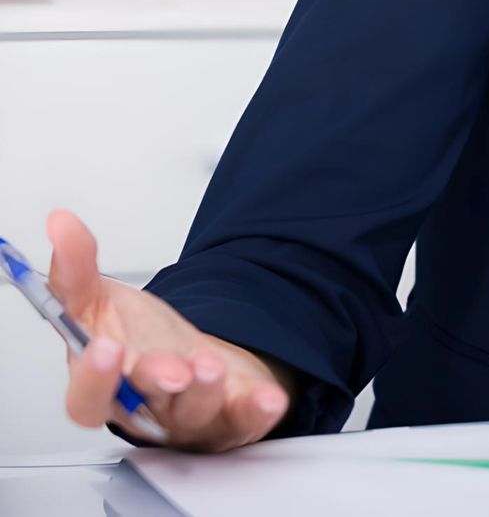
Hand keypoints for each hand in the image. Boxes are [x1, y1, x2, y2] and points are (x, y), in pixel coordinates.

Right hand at [47, 209, 293, 451]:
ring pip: (194, 414)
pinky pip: (247, 422)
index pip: (87, 400)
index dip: (93, 381)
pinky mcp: (234, 419)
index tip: (105, 347)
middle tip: (171, 367)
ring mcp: (191, 418)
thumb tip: (61, 224)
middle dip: (157, 383)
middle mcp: (147, 410)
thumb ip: (76, 270)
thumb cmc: (142, 341)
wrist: (193, 358)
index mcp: (106, 389)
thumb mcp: (102, 302)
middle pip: (144, 409)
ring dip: (204, 391)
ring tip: (210, 364)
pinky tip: (267, 398)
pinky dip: (257, 410)